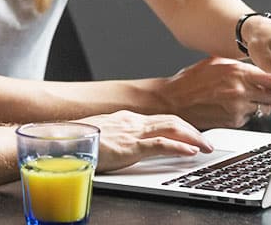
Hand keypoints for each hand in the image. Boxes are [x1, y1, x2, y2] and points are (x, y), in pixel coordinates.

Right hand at [77, 110, 212, 172]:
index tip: (193, 133)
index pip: (161, 118)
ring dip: (193, 138)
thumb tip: (124, 143)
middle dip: (193, 130)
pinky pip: (161, 145)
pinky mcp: (130, 147)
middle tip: (208, 141)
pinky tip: (190, 153)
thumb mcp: (103, 135)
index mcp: (127, 119)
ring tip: (206, 147)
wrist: (62, 140)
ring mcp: (132, 133)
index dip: (181, 125)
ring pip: (172, 129)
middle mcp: (133, 121)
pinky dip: (179, 147)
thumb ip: (117, 137)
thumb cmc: (77, 140)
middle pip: (172, 120)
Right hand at [158, 57, 270, 128]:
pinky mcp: (233, 121)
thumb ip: (239, 65)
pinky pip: (249, 118)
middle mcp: (240, 89)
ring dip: (262, 106)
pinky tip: (235, 108)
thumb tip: (257, 66)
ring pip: (263, 108)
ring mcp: (237, 107)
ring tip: (252, 102)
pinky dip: (246, 114)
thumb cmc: (191, 80)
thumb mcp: (216, 63)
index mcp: (237, 71)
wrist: (174, 100)